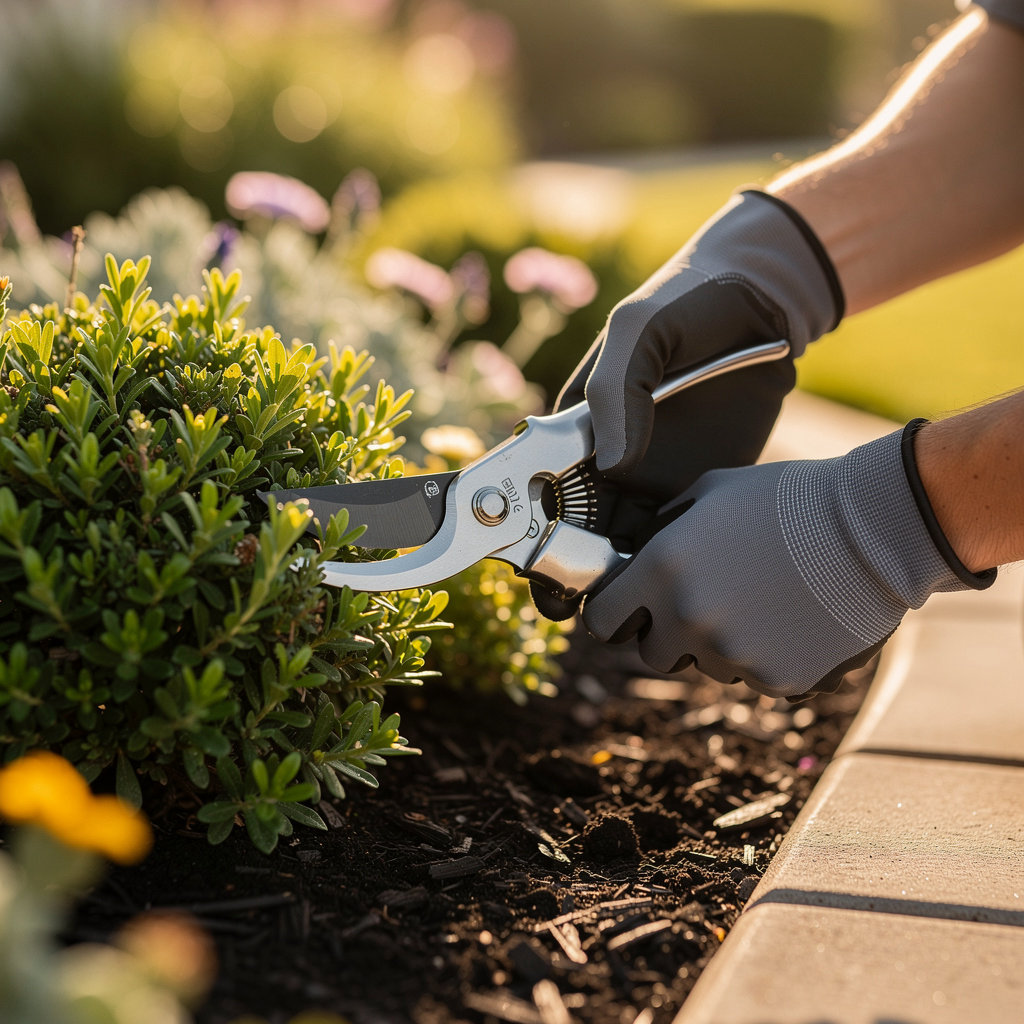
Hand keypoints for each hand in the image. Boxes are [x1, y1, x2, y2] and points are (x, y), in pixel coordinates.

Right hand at [531, 190, 842, 619]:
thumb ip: (617, 389)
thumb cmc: (687, 304)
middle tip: (579, 598)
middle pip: (567, 533)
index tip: (533, 563)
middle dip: (563, 571)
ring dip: (612, 582)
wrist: (763, 305)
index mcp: (571, 429)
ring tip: (627, 604)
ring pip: (615, 549)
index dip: (525, 531)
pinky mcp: (694, 494)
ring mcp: (649, 482)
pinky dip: (663, 571)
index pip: (531, 490)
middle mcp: (603, 464)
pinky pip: (670, 543)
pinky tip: (671, 588)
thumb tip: (612, 466)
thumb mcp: (642, 329)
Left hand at [581, 423, 994, 699]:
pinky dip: (769, 657)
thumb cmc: (786, 499)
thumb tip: (639, 554)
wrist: (872, 524)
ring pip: (708, 667)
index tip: (629, 612)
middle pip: (652, 654)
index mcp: (662, 568)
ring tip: (764, 601)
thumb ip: (664, 529)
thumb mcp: (710, 493)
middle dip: (669, 634)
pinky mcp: (778, 679)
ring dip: (723, 644)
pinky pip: (756, 677)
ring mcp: (733, 654)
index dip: (614, 615)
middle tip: (706, 605)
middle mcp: (688, 617)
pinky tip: (794, 619)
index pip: (602, 620)